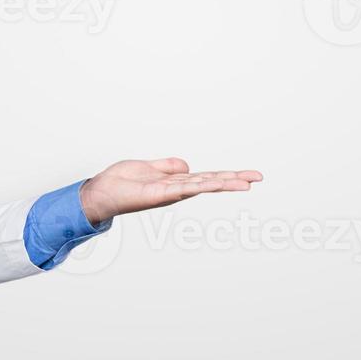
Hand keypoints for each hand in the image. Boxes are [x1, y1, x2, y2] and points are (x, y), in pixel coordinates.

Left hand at [79, 157, 262, 225]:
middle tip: (259, 178)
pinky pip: (184, 186)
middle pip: (212, 182)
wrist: (101, 192)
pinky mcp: (160, 193)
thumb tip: (187, 167)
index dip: (227, 176)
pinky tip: (215, 183)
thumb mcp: (147, 167)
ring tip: (247, 183)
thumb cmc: (120, 181)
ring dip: (225, 183)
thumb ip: (167, 166)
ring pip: (204, 185)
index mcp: (176, 182)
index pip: (207, 177)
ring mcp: (171, 192)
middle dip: (235, 180)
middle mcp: (177, 189)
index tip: (249, 176)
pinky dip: (200, 184)